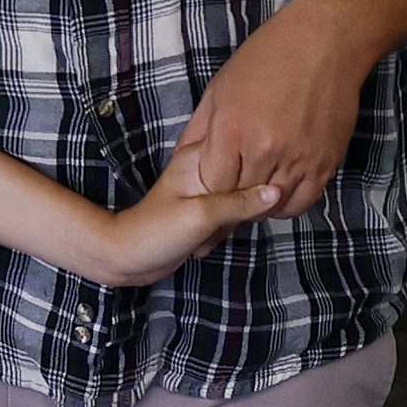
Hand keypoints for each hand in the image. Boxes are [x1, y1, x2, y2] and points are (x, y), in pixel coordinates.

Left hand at [103, 146, 283, 281]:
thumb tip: (276, 192)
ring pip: (247, 194)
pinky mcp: (211, 207)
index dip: (261, 172)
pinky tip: (222, 234)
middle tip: (230, 220)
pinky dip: (237, 224)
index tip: (263, 194)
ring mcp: (210, 186)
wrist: (130, 257)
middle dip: (252, 200)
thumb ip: (239, 202)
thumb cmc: (155, 232)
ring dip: (244, 215)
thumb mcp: (200, 215)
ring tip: (221, 229)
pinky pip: (238, 209)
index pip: (247, 150)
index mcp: (200, 155)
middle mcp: (207, 165)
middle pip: (250, 173)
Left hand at [172, 7, 366, 221]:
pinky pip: (301, 202)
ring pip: (270, 206)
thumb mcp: (219, 89)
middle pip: (239, 199)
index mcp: (232, 131)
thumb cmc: (267, 58)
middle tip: (232, 192)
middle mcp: (264, 150)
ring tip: (254, 191)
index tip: (214, 183)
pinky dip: (287, 204)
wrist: (324, 43)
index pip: (212, 185)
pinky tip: (278, 192)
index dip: (210, 187)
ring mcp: (297, 159)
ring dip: (259, 204)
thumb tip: (182, 160)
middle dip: (231, 198)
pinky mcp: (324, 163)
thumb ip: (199, 130)